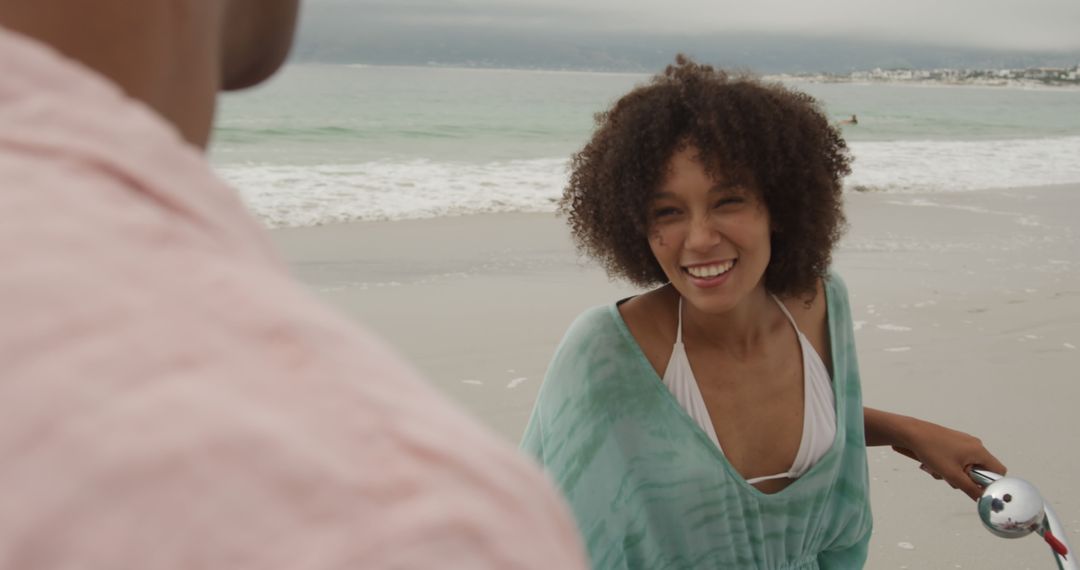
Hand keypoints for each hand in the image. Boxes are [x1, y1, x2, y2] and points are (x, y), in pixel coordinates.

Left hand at [892, 419, 1006, 500]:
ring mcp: (963, 442)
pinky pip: (957, 460)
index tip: (976, 489)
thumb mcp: (952, 475)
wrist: (911, 433)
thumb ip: (971, 489)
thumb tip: (983, 499)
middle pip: (980, 470)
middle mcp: (974, 445)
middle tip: (951, 478)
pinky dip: (948, 466)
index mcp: (979, 450)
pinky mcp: (953, 442)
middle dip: (966, 479)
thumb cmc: (932, 450)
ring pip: (966, 467)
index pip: (998, 471)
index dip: (990, 483)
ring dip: (953, 474)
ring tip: (938, 470)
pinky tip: (934, 465)